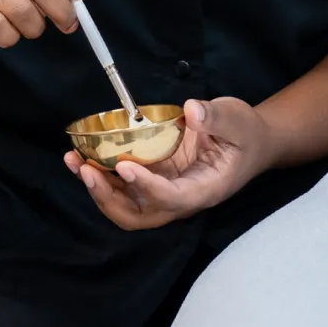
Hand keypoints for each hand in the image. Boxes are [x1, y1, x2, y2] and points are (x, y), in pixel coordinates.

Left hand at [64, 97, 277, 230]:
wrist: (251, 144)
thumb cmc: (246, 134)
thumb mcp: (238, 119)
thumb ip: (217, 117)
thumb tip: (192, 110)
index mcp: (206, 188)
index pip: (173, 198)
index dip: (147, 187)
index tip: (124, 166)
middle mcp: (182, 198)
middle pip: (141, 216)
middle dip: (110, 198)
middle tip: (89, 171)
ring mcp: (165, 191)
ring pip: (126, 207)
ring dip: (98, 190)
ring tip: (76, 163)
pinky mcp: (154, 179)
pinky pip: (123, 187)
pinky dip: (101, 176)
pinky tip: (82, 158)